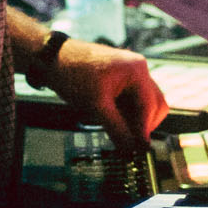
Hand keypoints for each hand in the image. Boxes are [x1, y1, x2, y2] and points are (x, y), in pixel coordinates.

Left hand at [44, 39, 167, 150]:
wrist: (53, 59)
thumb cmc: (73, 73)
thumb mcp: (96, 106)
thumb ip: (117, 129)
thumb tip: (131, 149)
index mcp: (136, 71)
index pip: (150, 107)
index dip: (144, 130)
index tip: (139, 149)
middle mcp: (138, 69)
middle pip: (155, 105)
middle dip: (144, 125)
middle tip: (130, 142)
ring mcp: (130, 73)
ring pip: (144, 104)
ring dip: (135, 120)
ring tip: (117, 130)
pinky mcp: (121, 79)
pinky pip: (133, 100)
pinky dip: (127, 113)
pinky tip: (113, 121)